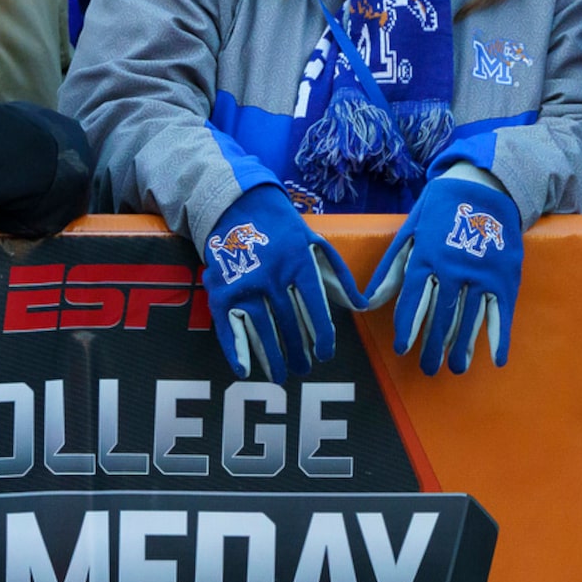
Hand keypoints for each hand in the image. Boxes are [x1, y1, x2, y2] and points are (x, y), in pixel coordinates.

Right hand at [201, 184, 354, 382]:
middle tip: (303, 369)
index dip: (322, 337)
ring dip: (272, 359)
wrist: (236, 205)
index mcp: (298, 262)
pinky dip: (236, 351)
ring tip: (281, 375)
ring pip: (262, 331)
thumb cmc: (282, 229)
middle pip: (288, 325)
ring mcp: (244, 284)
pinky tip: (245, 369)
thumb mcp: (316, 243)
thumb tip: (361, 307)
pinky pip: (229, 328)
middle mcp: (272, 275)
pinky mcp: (221, 291)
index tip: (324, 355)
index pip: (315, 308)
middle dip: (297, 353)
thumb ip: (339, 276)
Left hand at [368, 169, 522, 373]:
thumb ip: (391, 268)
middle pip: (441, 316)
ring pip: (469, 319)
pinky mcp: (505, 277)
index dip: (407, 327)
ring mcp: (482, 275)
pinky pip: (501, 313)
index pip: (413, 301)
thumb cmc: (440, 211)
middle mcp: (454, 269)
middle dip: (433, 346)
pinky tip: (495, 359)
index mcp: (427, 257)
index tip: (403, 349)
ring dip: (462, 347)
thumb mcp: (410, 232)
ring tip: (455, 368)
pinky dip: (499, 337)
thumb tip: (367, 302)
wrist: (485, 187)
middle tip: (428, 369)